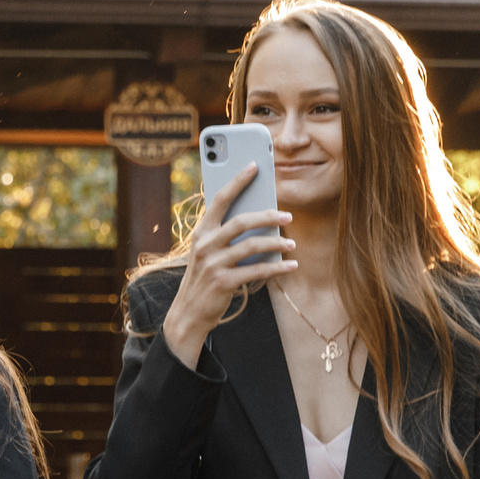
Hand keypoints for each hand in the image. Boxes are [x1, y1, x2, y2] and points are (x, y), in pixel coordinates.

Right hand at [157, 165, 295, 370]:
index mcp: (201, 232)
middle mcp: (205, 244)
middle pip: (241, 221)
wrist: (188, 313)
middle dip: (267, 216)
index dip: (237, 180)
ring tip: (291, 244)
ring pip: (252, 246)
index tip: (255, 165)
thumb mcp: (208, 252)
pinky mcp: (224, 282)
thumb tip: (260, 217)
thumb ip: (226, 235)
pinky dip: (277, 268)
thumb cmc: (204, 278)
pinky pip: (257, 271)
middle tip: (288, 215)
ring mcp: (213, 264)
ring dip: (276, 244)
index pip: (220, 199)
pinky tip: (290, 266)